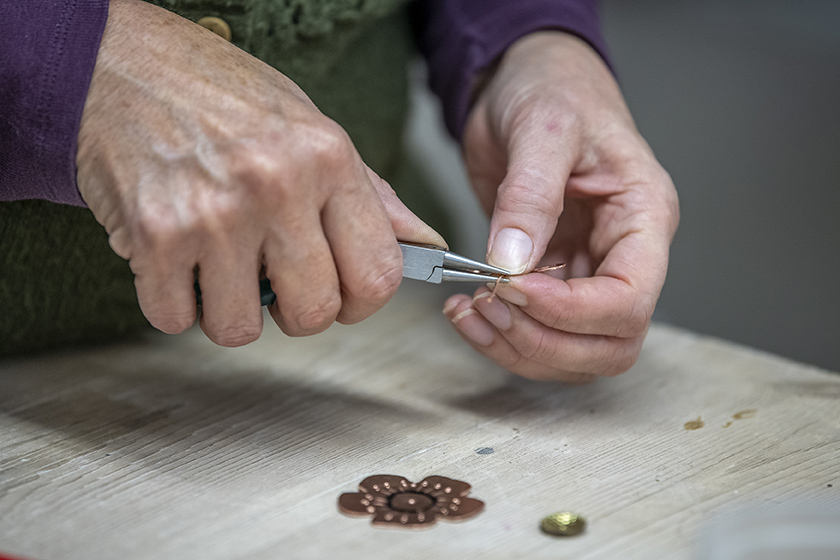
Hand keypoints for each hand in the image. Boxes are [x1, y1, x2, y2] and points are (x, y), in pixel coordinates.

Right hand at [77, 0, 442, 345]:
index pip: (377, 274)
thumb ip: (369, 194)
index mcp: (328, 159)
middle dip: (294, 313)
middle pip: (313, 313)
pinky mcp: (155, 235)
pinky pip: (176, 319)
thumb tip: (423, 244)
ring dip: (229, 310)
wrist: (119, 64)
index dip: (361, 303)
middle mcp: (277, 186)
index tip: (340, 298)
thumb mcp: (311, 127)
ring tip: (219, 264)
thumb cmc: (221, 96)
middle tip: (273, 282)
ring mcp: (215, 214)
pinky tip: (176, 260)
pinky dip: (174, 303)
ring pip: (241, 328)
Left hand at [443, 32, 678, 381]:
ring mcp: (587, 269)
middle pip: (609, 343)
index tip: (514, 289)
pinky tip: (467, 311)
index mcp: (644, 216)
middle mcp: (623, 254)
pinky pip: (537, 329)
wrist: (526, 82)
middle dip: (544, 341)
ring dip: (518, 346)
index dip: (572, 311)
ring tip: (470, 312)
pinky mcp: (550, 276)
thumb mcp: (543, 128)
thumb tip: (512, 263)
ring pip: (573, 350)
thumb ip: (530, 195)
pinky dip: (501, 334)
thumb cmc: (554, 90)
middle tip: (489, 307)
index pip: (630, 299)